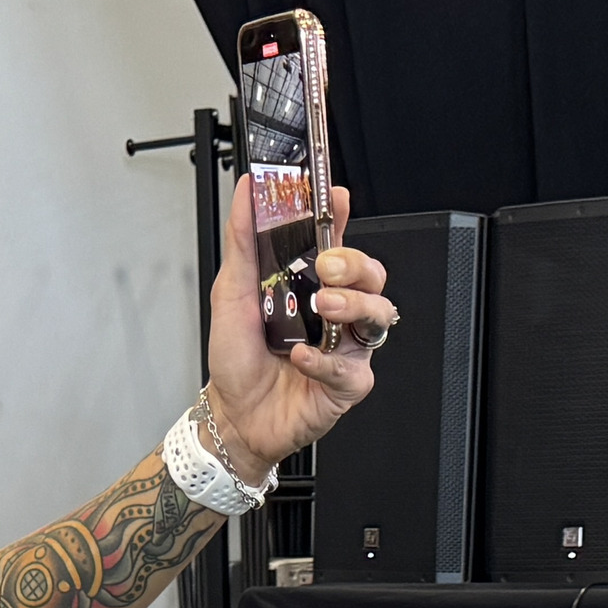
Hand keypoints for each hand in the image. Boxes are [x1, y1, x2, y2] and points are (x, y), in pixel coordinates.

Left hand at [204, 179, 389, 477]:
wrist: (233, 415)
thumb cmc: (237, 359)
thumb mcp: (230, 291)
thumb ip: (242, 240)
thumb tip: (245, 192)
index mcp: (310, 284)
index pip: (337, 240)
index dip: (342, 216)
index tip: (336, 197)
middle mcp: (334, 312)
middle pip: (371, 274)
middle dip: (354, 264)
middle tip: (325, 268)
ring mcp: (346, 347)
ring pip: (377, 314)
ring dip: (352, 305)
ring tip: (321, 309)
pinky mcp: (348, 383)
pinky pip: (352, 366)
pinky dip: (325, 360)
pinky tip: (301, 358)